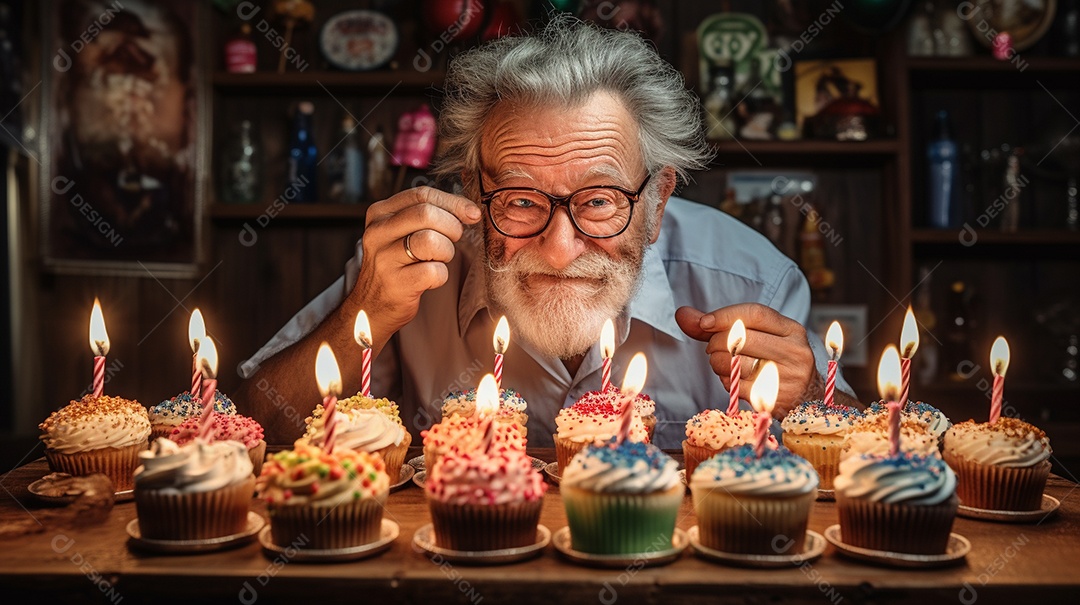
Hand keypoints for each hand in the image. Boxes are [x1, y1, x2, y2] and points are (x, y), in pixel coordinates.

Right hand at [349, 187, 481, 334]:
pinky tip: (429, 279)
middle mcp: (377, 232)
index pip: (421, 194)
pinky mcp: (396, 283)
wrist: (371, 308)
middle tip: (452, 241)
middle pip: (427, 213)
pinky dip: (440, 276)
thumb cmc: (396, 266)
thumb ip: (427, 215)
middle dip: (451, 227)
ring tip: (436, 261)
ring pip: (432, 241)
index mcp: (379, 213)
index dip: (452, 202)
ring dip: (446, 252)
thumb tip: (470, 211)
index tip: (471, 213)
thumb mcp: (401, 233)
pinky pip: (434, 271)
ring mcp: (384, 258)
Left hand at [675, 303, 821, 416]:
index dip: (724, 316)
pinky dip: (727, 381)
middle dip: (716, 343)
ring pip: (735, 363)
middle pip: (741, 338)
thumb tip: (682, 314)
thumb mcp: (757, 337)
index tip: (703, 323)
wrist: (806, 399)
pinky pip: (737, 386)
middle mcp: (795, 351)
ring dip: (718, 363)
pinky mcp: (776, 400)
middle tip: (713, 348)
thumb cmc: (773, 361)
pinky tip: (734, 380)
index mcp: (792, 330)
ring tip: (724, 364)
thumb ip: (718, 325)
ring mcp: (788, 377)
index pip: (754, 313)